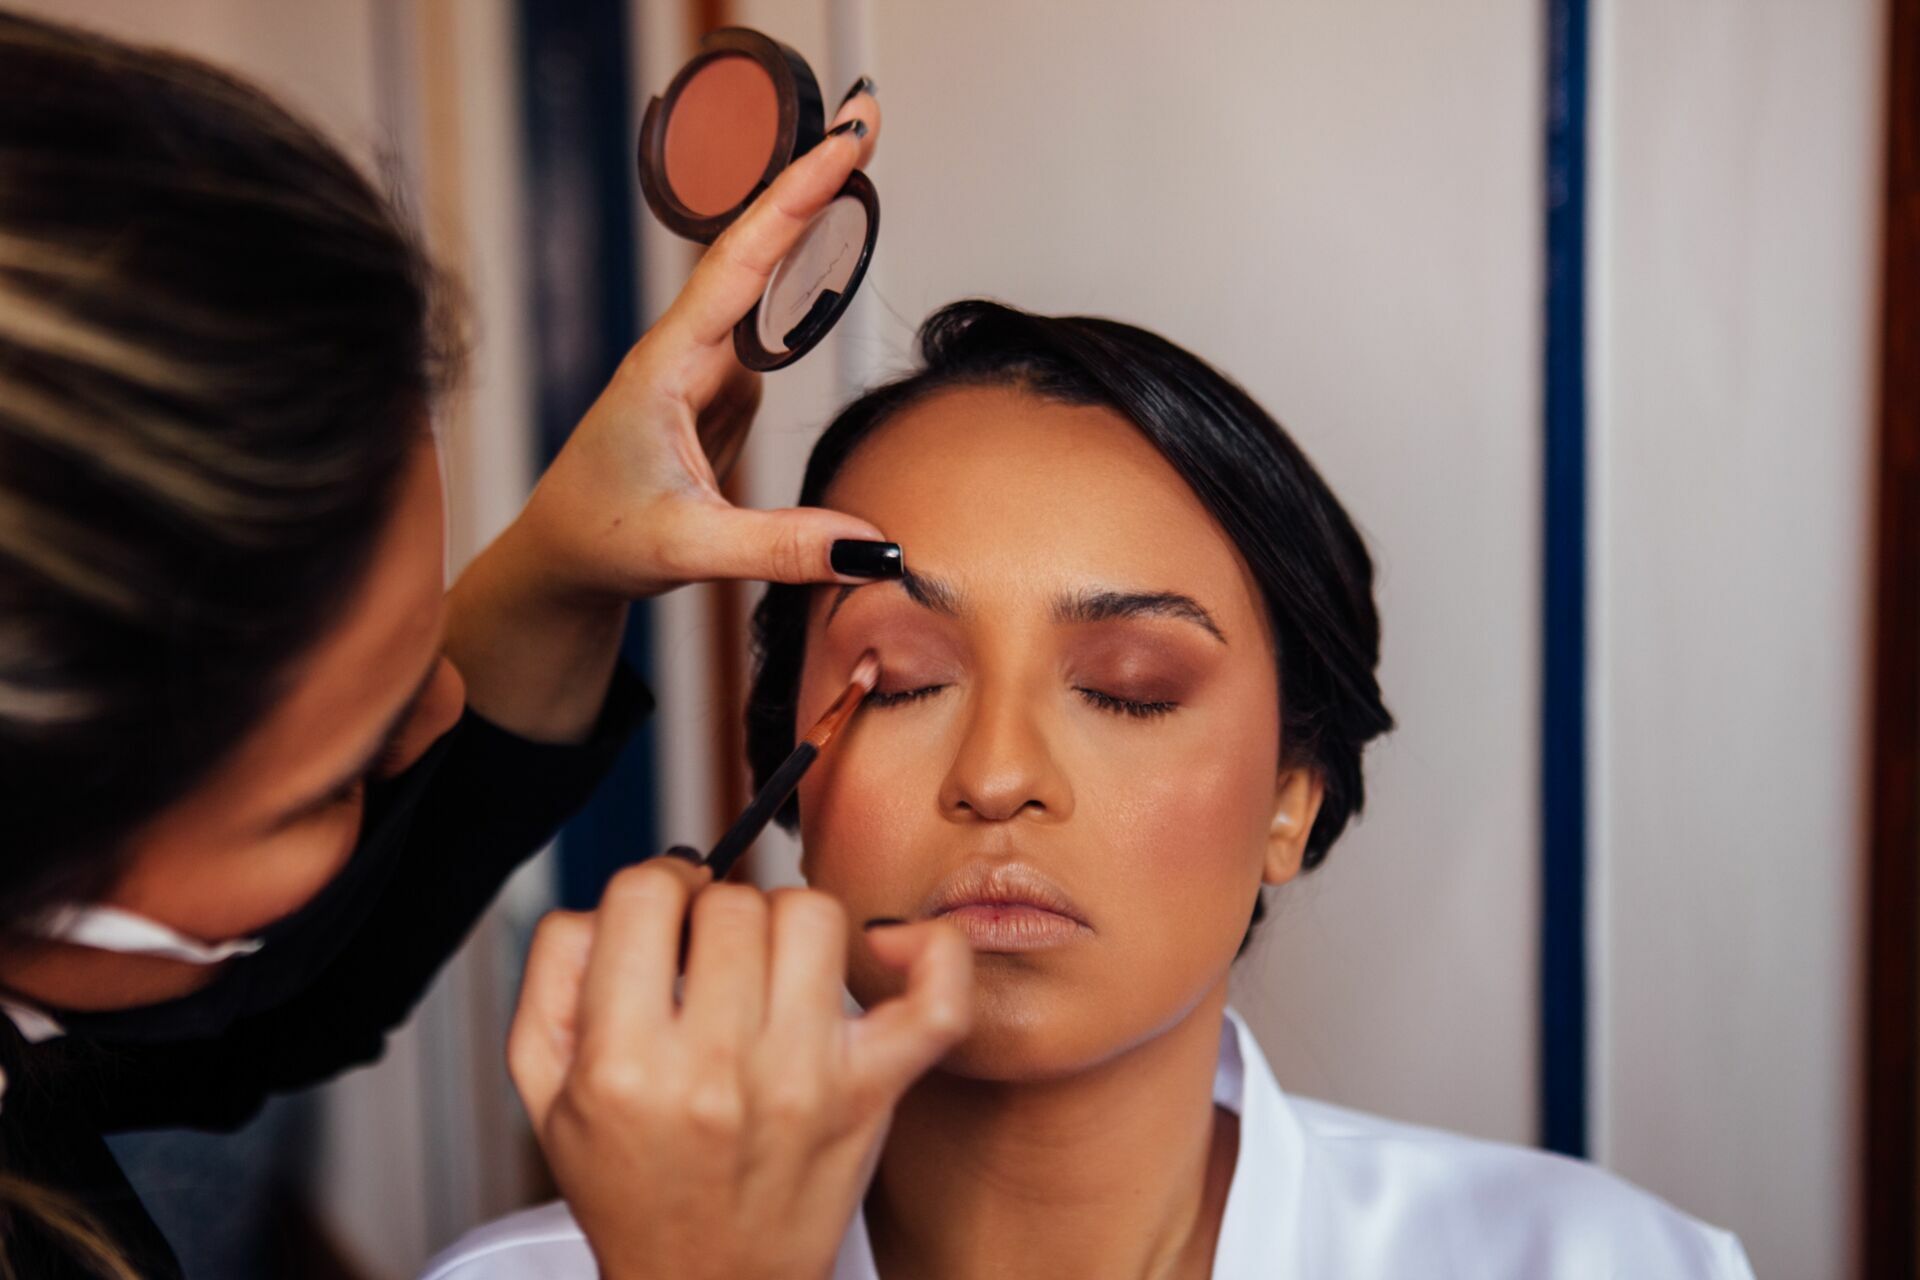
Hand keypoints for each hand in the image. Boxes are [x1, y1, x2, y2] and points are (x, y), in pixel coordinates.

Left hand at [444, 89, 886, 743]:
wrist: (560, 560)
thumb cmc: (602, 540)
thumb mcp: (689, 550)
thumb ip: (782, 545)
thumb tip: (876, 546)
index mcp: (665, 367)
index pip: (738, 265)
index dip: (793, 201)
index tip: (842, 147)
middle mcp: (682, 353)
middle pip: (753, 250)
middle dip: (808, 183)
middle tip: (867, 122)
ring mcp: (701, 370)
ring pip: (762, 285)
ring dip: (807, 224)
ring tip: (858, 158)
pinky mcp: (717, 393)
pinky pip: (769, 330)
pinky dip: (801, 284)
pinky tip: (829, 247)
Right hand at [507, 855, 972, 1279]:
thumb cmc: (631, 1186)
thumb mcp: (545, 1091)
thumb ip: (554, 975)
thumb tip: (608, 902)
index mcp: (625, 1063)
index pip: (645, 896)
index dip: (654, 886)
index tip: (665, 910)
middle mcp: (717, 1070)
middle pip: (733, 902)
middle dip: (715, 911)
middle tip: (710, 953)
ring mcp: (805, 1080)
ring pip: (815, 917)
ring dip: (788, 924)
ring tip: (769, 964)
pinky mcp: (872, 1094)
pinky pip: (936, 998)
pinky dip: (930, 953)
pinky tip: (888, 947)